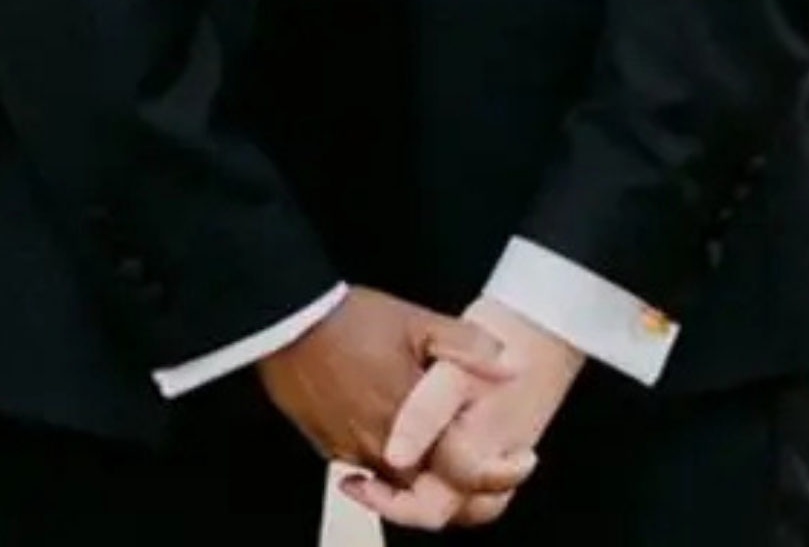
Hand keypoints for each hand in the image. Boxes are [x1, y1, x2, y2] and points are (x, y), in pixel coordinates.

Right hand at [257, 286, 529, 491]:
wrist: (289, 321)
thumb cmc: (351, 321)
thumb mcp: (417, 322)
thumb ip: (467, 346)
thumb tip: (510, 364)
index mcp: (410, 419)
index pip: (461, 470)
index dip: (495, 473)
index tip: (519, 462)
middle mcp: (381, 447)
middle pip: (428, 486)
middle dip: (452, 476)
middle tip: (471, 453)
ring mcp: (350, 451)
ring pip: (394, 480)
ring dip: (417, 466)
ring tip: (431, 437)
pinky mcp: (327, 446)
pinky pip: (364, 464)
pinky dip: (383, 454)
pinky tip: (388, 420)